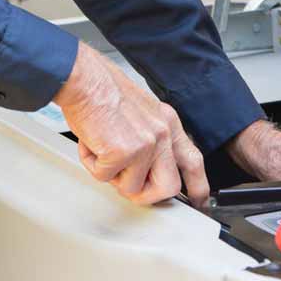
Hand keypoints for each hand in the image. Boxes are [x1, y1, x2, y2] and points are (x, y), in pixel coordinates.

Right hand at [52, 43, 209, 206]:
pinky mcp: (123, 152)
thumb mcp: (141, 111)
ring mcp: (145, 144)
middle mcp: (162, 133)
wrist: (83, 78)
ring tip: (102, 149)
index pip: (193, 161)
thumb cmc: (102, 90)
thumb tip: (145, 168)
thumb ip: (151, 138)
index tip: (197, 201)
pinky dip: (92, 165)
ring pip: (132, 187)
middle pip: (169, 187)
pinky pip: (105, 177)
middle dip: (146, 195)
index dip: (197, 188)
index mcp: (168, 122)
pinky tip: (91, 143)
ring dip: (112, 175)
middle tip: (128, 186)